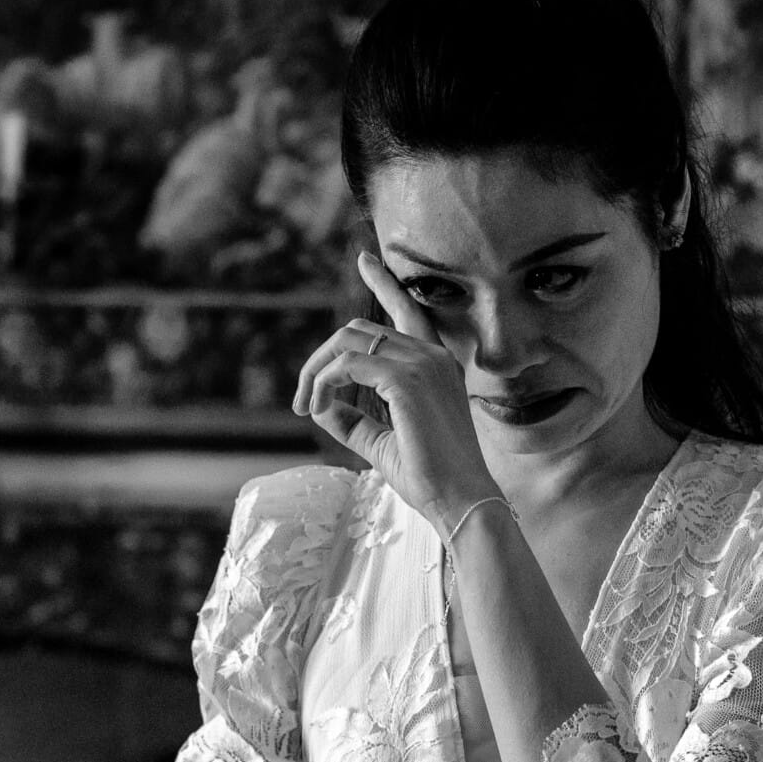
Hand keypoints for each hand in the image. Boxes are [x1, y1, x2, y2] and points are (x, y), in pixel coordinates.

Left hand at [292, 251, 501, 526]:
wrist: (460, 501)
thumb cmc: (429, 477)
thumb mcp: (381, 442)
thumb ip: (352, 420)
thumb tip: (319, 404)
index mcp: (435, 365)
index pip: (408, 311)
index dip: (385, 282)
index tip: (365, 260)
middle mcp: (432, 356)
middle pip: (358, 331)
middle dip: (321, 360)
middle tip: (303, 400)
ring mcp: (423, 364)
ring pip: (348, 343)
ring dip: (317, 372)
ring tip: (305, 407)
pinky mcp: (408, 381)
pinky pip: (347, 366)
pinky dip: (324, 383)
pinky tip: (316, 407)